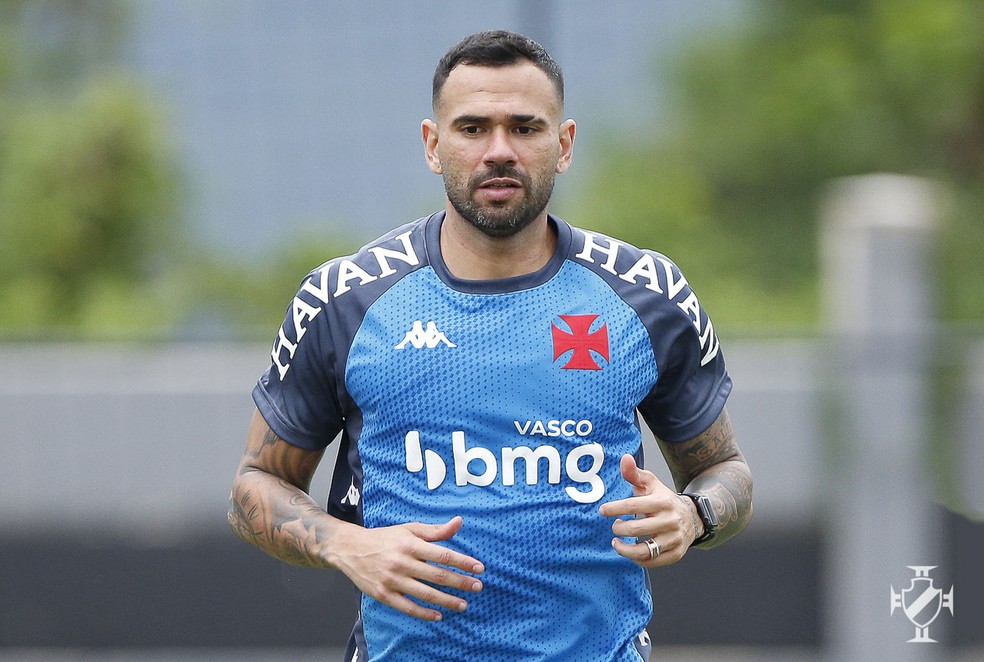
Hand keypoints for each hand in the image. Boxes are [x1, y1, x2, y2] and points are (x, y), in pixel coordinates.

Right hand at [333, 515, 483, 621]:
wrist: (351, 549)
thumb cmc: (385, 538)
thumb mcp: (409, 529)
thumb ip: (435, 530)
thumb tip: (459, 522)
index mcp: (410, 544)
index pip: (443, 555)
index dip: (463, 562)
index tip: (479, 568)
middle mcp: (402, 562)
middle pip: (438, 575)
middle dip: (461, 582)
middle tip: (478, 586)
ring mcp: (392, 580)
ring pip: (425, 594)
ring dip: (447, 601)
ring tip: (463, 604)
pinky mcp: (384, 595)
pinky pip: (408, 607)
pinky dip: (424, 613)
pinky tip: (439, 615)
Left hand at [598, 454, 698, 566]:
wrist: (692, 517)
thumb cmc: (663, 500)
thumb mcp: (651, 484)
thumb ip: (634, 473)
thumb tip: (624, 458)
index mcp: (662, 502)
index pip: (633, 505)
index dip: (614, 508)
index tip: (602, 510)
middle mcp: (670, 521)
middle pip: (636, 529)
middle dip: (619, 528)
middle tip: (614, 526)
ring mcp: (674, 539)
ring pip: (644, 551)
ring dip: (625, 549)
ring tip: (616, 542)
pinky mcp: (676, 553)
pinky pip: (653, 562)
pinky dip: (637, 559)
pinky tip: (630, 551)